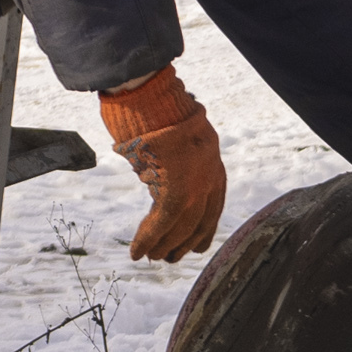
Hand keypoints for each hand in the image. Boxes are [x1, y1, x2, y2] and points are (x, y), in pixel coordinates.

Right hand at [97, 64, 224, 259]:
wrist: (150, 94)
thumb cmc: (155, 111)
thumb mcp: (176, 139)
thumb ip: (177, 162)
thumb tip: (158, 181)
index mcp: (213, 162)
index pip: (213, 206)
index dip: (202, 230)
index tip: (194, 246)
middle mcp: (210, 174)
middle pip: (201, 220)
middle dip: (184, 242)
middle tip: (168, 257)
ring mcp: (196, 182)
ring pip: (182, 226)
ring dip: (164, 245)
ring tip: (151, 257)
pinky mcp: (177, 187)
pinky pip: (163, 222)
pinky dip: (148, 239)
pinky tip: (137, 251)